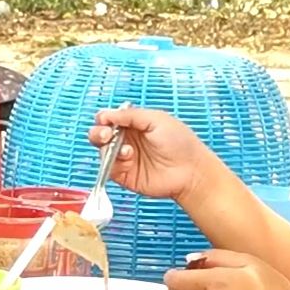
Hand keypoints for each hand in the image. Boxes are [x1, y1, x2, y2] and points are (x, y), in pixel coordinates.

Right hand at [88, 108, 216, 202]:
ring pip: (102, 151)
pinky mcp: (125, 175)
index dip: (104, 118)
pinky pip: (109, 168)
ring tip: (125, 149)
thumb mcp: (156, 120)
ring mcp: (125, 158)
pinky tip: (128, 158)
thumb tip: (108, 113)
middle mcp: (128, 140)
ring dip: (108, 148)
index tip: (106, 119)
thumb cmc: (181, 144)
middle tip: (106, 134)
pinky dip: (113, 163)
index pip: (110, 118)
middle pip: (100, 134)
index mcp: (134, 124)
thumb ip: (131, 115)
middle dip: (98, 132)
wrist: (191, 171)